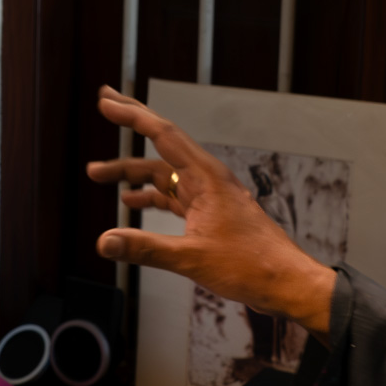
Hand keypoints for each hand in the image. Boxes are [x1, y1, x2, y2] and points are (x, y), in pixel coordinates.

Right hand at [87, 86, 334, 335]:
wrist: (286, 283)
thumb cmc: (253, 265)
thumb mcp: (191, 257)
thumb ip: (144, 248)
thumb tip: (105, 242)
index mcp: (206, 178)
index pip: (162, 134)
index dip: (131, 115)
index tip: (107, 102)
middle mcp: (207, 180)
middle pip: (161, 145)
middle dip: (131, 125)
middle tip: (105, 106)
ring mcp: (209, 197)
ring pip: (163, 175)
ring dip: (132, 174)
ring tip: (98, 175)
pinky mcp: (210, 215)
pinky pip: (174, 197)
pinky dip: (150, 197)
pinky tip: (131, 202)